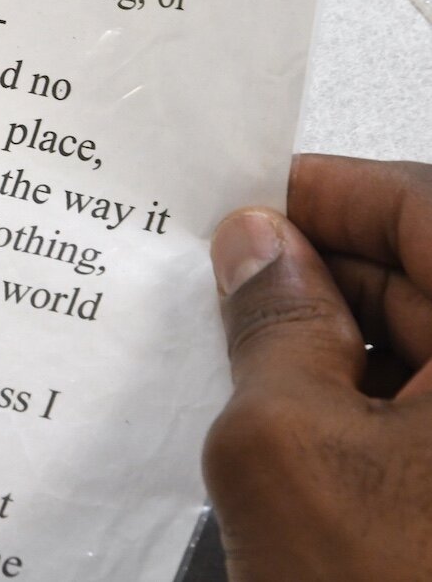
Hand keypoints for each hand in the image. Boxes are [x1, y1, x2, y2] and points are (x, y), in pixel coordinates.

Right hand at [204, 154, 431, 580]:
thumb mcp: (286, 450)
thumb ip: (266, 324)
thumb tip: (257, 251)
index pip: (424, 208)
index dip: (326, 194)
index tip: (252, 203)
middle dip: (325, 275)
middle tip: (230, 287)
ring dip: (345, 347)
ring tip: (256, 372)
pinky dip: (377, 408)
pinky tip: (307, 433)